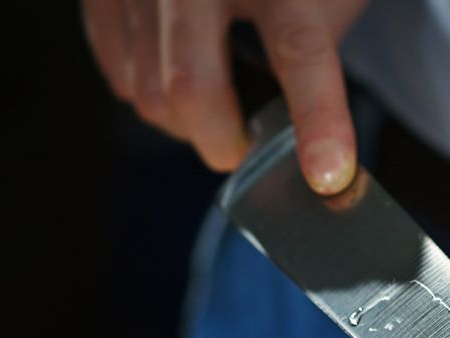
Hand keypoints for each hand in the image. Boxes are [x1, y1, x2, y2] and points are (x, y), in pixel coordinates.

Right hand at [82, 0, 365, 191]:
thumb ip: (316, 57)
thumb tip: (320, 150)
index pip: (299, 50)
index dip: (318, 119)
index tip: (329, 175)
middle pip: (194, 88)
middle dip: (222, 143)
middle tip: (244, 151)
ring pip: (149, 93)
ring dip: (187, 125)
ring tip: (215, 111)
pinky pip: (119, 75)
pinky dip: (152, 96)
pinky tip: (177, 78)